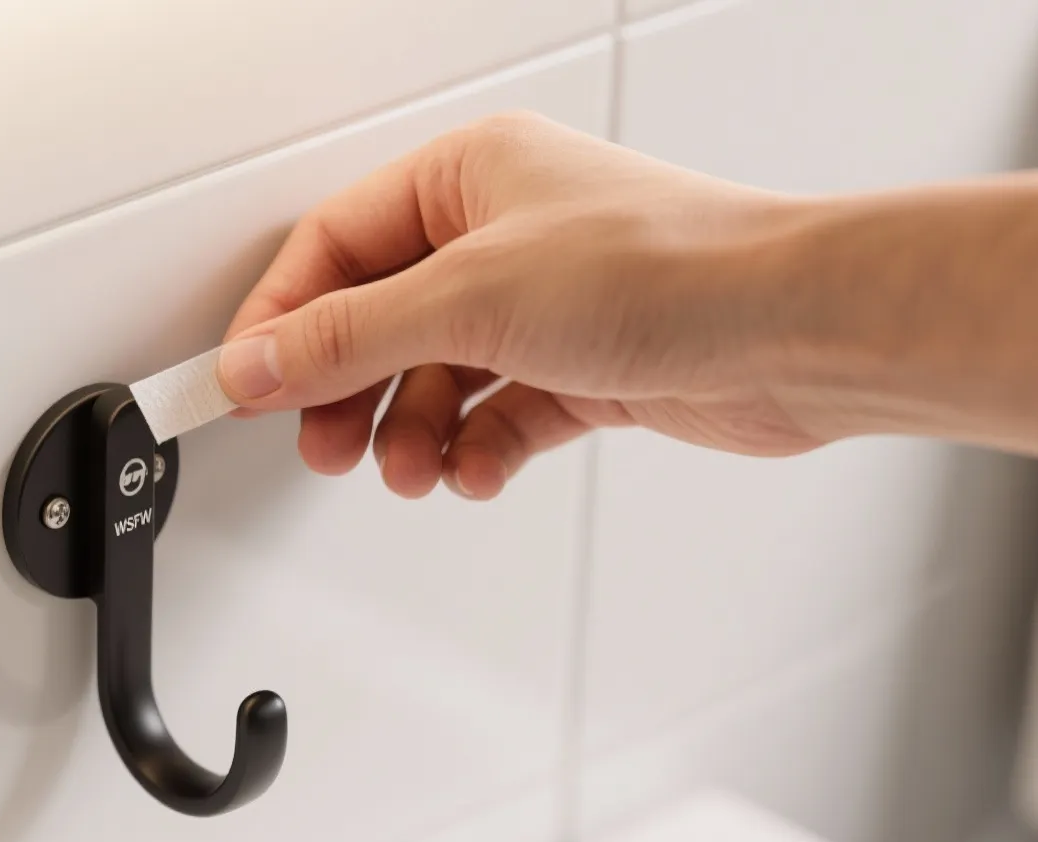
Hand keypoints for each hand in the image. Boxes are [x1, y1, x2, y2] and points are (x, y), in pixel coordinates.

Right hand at [217, 111, 825, 499]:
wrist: (796, 334)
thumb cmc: (670, 270)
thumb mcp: (469, 299)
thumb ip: (349, 337)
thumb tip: (259, 361)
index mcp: (467, 175)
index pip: (334, 246)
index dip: (281, 320)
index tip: (242, 385)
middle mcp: (503, 233)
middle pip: (379, 319)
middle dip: (348, 391)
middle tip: (322, 444)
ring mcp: (545, 303)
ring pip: (437, 376)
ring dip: (414, 433)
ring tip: (411, 468)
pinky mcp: (583, 367)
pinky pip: (497, 415)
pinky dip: (478, 451)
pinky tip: (478, 470)